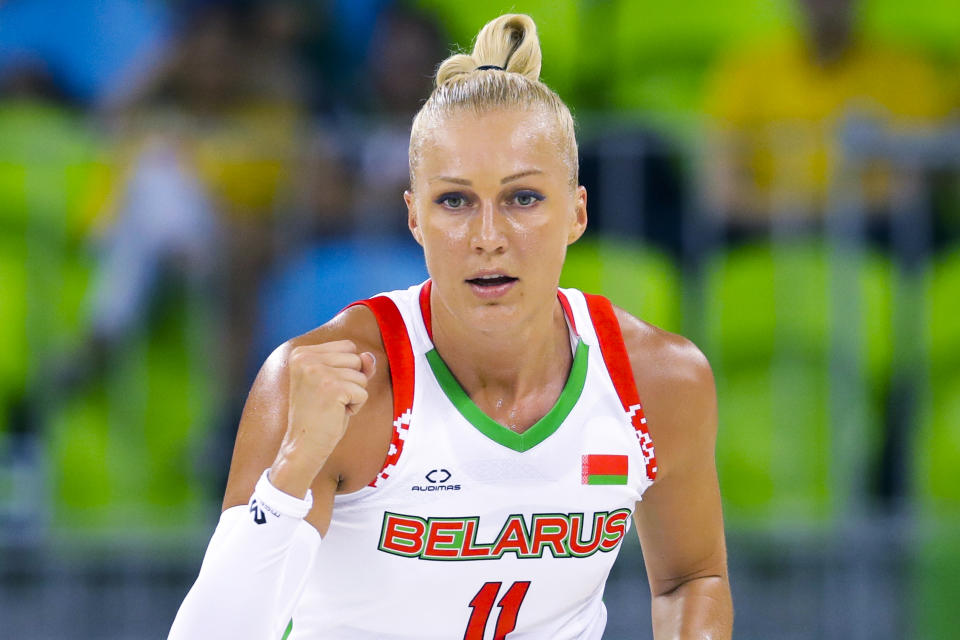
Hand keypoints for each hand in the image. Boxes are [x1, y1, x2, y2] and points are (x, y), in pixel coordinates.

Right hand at [269, 340, 376, 497]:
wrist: (303, 445)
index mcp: (301, 352)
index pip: (347, 346)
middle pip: (356, 358)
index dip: (346, 370)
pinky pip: (363, 392)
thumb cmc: (320, 414)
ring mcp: (318, 372)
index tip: (325, 388)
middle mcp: (305, 358)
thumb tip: (370, 356)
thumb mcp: (337, 382)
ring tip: (332, 407)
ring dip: (354, 395)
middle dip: (351, 382)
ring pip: (362, 375)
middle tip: (329, 400)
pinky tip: (336, 414)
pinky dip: (356, 406)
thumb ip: (356, 365)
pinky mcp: (332, 388)